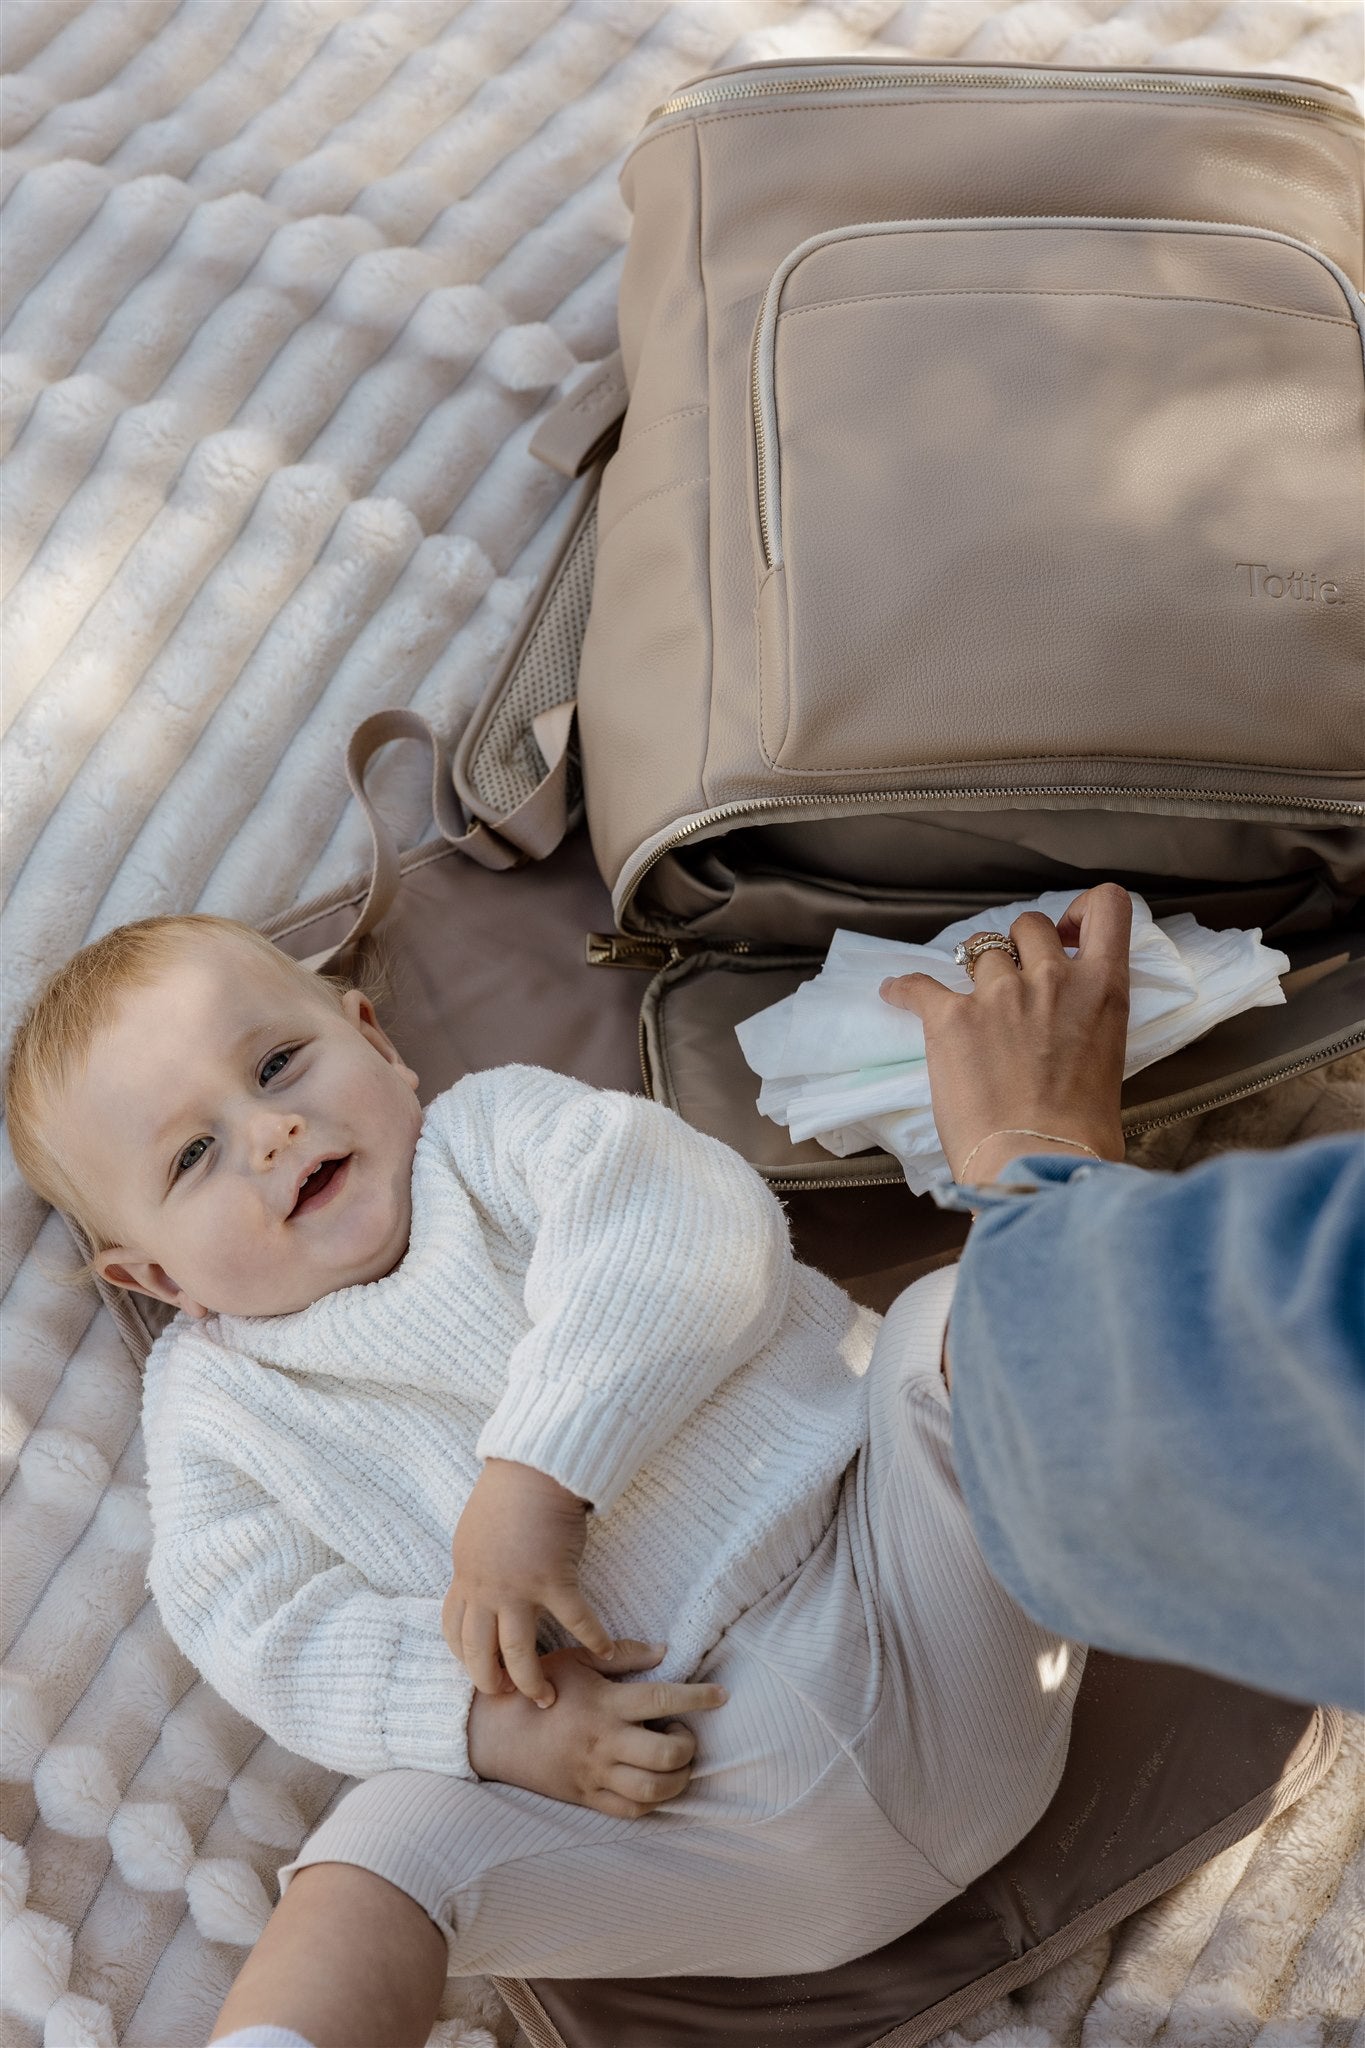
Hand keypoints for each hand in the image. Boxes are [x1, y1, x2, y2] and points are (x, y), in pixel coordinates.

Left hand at [444, 1459, 613, 1706]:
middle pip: (478, 1652)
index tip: (478, 1670)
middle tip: (509, 1696)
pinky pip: (575, 1621)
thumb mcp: (475, 1532)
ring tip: (547, 1698)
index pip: (453, 1629)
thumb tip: (480, 1577)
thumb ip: (476, 1562)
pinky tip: (604, 1653)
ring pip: (517, 1653)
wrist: (533, 1468)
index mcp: (466, 1576)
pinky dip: (592, 1639)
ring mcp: (518, 1588)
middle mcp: (486, 1589)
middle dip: (491, 1682)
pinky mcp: (553, 1580)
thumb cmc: (508, 1492)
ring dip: (532, 1682)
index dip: (463, 1656)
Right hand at [465, 1641, 727, 1817]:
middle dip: (688, 1745)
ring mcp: (596, 1774)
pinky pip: (631, 1811)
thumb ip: (623, 1656)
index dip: (698, 1698)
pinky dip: (653, 1802)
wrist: (493, 1733)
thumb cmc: (539, 1690)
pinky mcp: (586, 1798)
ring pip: (653, 1790)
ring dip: (677, 1778)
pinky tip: (654, 1783)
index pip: (663, 1699)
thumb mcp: (576, 1660)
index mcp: (604, 1703)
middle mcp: (604, 1742)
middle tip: (684, 1732)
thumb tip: (665, 1650)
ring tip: (675, 1761)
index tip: (721, 1695)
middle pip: (666, 1755)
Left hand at [880, 883, 1131, 1185]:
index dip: (1083, 910)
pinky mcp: (951, 1017)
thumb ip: (1089, 1028)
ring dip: (973, 972)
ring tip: (965, 1000)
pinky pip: (918, 984)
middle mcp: (1052, 979)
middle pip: (1029, 925)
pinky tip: (894, 993)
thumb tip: (1070, 1037)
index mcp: (1103, 990)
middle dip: (1018, 946)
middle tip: (1011, 977)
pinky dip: (903, 989)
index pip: (1109, 908)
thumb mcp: (1109, 1062)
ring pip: (980, 950)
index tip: (1067, 934)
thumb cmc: (1081, 1136)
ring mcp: (1000, 995)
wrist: (1037, 1163)